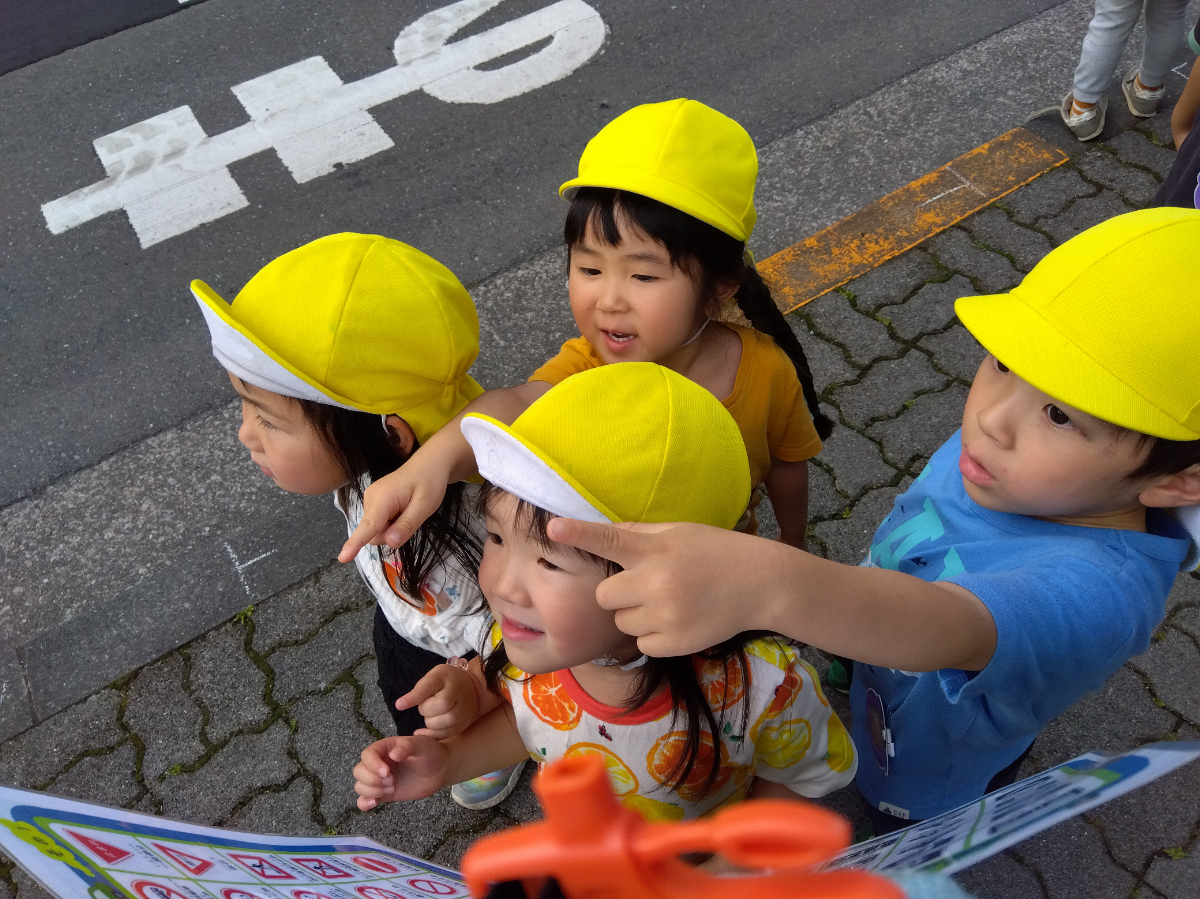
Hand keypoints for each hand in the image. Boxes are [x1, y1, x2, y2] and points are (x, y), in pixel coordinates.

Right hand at [339, 450, 453, 561]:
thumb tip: (389, 542)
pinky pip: (379, 523)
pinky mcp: (374, 503)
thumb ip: (406, 525)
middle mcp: (370, 499)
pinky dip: (392, 523)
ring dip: (393, 529)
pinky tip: (402, 510)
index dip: (355, 543)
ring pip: (376, 530)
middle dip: (391, 535)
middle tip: (411, 518)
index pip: (368, 525)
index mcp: (382, 498)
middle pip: (373, 533)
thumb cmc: (430, 483)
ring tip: (408, 511)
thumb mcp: (425, 506)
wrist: (429, 464)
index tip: (343, 558)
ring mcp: (370, 500)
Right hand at [353, 736, 449, 808]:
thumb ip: (407, 747)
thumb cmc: (430, 753)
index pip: (367, 755)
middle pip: (359, 771)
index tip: (387, 772)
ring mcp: (380, 779)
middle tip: (392, 781)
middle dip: (372, 779)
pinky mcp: (383, 794)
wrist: (440, 770)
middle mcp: (378, 763)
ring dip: (372, 790)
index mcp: (385, 748)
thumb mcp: (421, 745)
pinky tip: (374, 803)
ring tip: (392, 788)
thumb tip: (393, 754)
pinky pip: (364, 800)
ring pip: (360, 786)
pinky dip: (364, 803)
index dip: (372, 764)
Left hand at [399, 664, 480, 738]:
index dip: (414, 698)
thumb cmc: (446, 682)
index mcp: (445, 678)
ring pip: (441, 723)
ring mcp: (462, 712)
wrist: (472, 689)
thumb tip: (400, 705)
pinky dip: (433, 734)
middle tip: (428, 704)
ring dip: (430, 722)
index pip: (428, 688)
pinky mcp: (462, 725)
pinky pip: (445, 734)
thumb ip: (419, 690)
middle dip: (426, 709)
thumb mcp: (433, 677)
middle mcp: (456, 695)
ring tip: (432, 715)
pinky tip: (427, 730)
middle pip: (437, 707)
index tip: (399, 706)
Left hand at [546, 518, 786, 656]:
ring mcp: (666, 615)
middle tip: (645, 586)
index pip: (609, 539)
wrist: (760, 583)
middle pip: (605, 596)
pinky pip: (641, 644)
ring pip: (622, 623)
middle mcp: (657, 581)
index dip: (579, 534)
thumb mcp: (679, 532)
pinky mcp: (675, 642)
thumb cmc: (716, 552)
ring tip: (668, 603)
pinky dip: (653, 636)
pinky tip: (678, 620)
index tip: (553, 529)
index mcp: (656, 549)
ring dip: (635, 615)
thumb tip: (603, 533)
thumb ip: (639, 535)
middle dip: (618, 593)